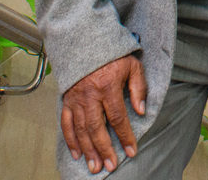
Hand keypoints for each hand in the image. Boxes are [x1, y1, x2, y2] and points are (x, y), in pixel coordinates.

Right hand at [60, 55, 146, 174]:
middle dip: (104, 149)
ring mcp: (76, 99)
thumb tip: (141, 111)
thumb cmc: (113, 55)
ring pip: (80, 129)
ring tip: (94, 166)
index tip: (131, 151)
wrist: (87, 42)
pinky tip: (77, 153)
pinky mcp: (66, 100)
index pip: (118, 117)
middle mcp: (90, 95)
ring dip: (87, 149)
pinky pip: (66, 123)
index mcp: (108, 86)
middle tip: (110, 166)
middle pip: (96, 127)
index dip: (125, 136)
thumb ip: (138, 88)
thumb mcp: (133, 66)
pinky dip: (70, 140)